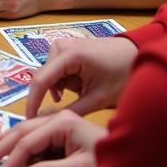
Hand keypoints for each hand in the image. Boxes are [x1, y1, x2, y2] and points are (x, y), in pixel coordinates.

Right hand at [0, 109, 105, 166]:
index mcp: (62, 123)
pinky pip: (36, 134)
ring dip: (6, 141)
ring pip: (26, 130)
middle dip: (1, 147)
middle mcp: (58, 118)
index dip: (11, 162)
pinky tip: (10, 144)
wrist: (140, 156)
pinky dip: (20, 142)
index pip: (28, 143)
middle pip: (22, 131)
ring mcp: (61, 121)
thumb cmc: (114, 163)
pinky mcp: (64, 129)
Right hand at [24, 36, 138, 118]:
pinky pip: (56, 69)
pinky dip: (65, 81)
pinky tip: (80, 85)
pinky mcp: (66, 47)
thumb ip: (72, 110)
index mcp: (68, 55)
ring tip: (84, 91)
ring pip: (50, 74)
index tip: (29, 119)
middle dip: (56, 93)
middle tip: (76, 102)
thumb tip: (48, 122)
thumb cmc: (122, 75)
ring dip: (62, 87)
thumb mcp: (98, 98)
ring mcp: (62, 44)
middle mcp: (60, 45)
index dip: (32, 102)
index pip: (40, 80)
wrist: (138, 55)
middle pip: (44, 77)